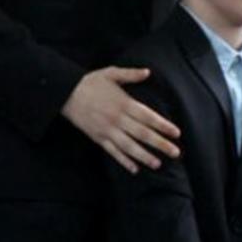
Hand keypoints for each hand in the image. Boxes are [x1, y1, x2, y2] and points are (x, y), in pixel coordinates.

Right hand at [61, 66, 179, 172]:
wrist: (65, 93)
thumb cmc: (90, 82)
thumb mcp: (111, 73)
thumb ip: (130, 74)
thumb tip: (148, 72)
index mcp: (124, 103)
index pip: (148, 117)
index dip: (163, 126)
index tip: (176, 133)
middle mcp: (117, 119)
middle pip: (143, 134)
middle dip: (160, 144)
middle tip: (175, 153)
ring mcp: (107, 130)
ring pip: (129, 147)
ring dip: (144, 156)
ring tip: (158, 164)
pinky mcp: (98, 138)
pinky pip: (113, 152)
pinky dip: (124, 161)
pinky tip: (134, 169)